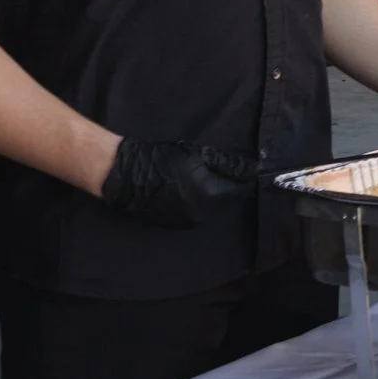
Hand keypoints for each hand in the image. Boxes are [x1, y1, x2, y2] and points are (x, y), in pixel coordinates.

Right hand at [99, 139, 260, 227]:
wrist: (126, 175)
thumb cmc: (161, 159)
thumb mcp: (197, 154)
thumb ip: (227, 163)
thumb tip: (251, 168)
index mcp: (211, 194)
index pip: (241, 189)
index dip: (245, 178)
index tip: (246, 169)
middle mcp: (203, 212)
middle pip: (228, 200)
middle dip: (228, 186)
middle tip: (220, 170)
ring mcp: (188, 221)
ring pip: (212, 208)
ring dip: (213, 195)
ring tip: (201, 179)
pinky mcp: (176, 225)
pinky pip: (196, 214)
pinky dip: (198, 203)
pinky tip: (187, 190)